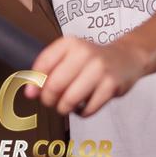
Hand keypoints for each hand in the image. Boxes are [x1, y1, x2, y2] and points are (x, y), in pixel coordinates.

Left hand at [24, 37, 148, 116]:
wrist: (126, 58)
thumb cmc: (92, 60)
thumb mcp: (69, 57)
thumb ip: (47, 72)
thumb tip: (29, 92)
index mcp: (69, 43)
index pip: (43, 65)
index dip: (35, 83)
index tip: (34, 91)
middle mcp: (84, 53)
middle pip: (54, 85)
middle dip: (48, 99)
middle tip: (52, 101)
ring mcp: (99, 69)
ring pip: (69, 100)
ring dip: (64, 108)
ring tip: (67, 105)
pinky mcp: (111, 86)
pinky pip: (87, 109)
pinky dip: (81, 113)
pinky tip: (83, 105)